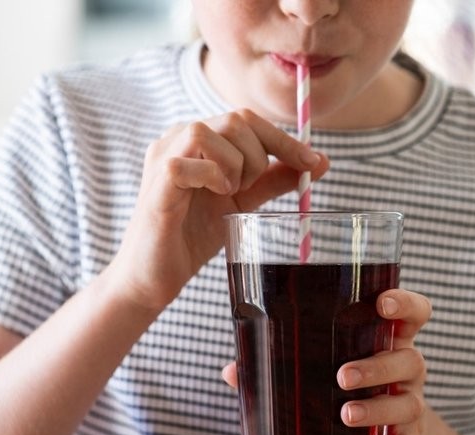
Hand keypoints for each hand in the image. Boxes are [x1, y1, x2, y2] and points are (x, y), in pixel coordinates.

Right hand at [109, 109, 329, 309]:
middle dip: (260, 156)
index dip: (283, 138)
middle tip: (251, 189)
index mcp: (198, 138)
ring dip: (235, 166)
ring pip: (210, 132)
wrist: (156, 275)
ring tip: (228, 193)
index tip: (313, 162)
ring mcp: (162, 156)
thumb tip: (318, 162)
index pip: (247, 119)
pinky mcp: (155, 181)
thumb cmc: (193, 235)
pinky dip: (212, 177)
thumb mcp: (243, 201)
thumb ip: (274, 179)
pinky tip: (213, 195)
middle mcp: (176, 138)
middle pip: (235, 119)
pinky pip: (187, 163)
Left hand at [222, 288, 430, 434]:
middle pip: (408, 359)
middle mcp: (406, 369)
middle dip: (376, 367)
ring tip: (345, 415)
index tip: (384, 304)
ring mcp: (410, 403)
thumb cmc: (350, 383)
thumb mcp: (325, 364)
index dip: (404, 304)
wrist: (391, 428)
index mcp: (387, 340)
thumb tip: (233, 371)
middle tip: (342, 376)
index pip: (413, 313)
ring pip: (408, 403)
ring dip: (377, 409)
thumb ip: (282, 361)